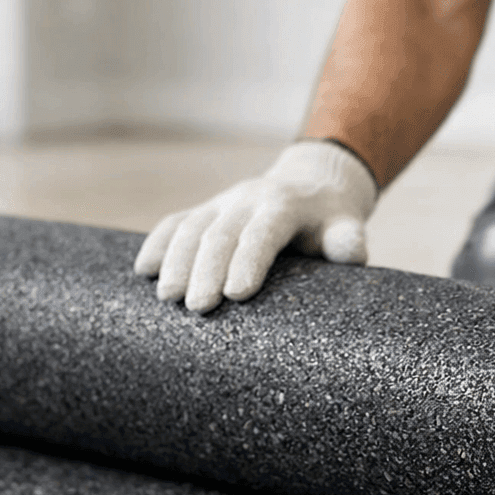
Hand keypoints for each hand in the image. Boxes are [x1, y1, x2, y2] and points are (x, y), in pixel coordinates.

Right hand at [134, 141, 377, 311]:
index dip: (249, 261)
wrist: (311, 186)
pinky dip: (158, 243)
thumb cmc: (330, 221)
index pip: (264, 232)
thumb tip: (351, 253)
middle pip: (221, 233)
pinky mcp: (205, 211)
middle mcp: (248, 199)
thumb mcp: (346, 226)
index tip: (237, 294)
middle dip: (207, 270)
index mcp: (285, 204)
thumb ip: (348, 240)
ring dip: (176, 261)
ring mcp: (222, 203)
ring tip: (167, 297)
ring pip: (192, 227)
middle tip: (198, 308)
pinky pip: (175, 222)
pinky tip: (144, 270)